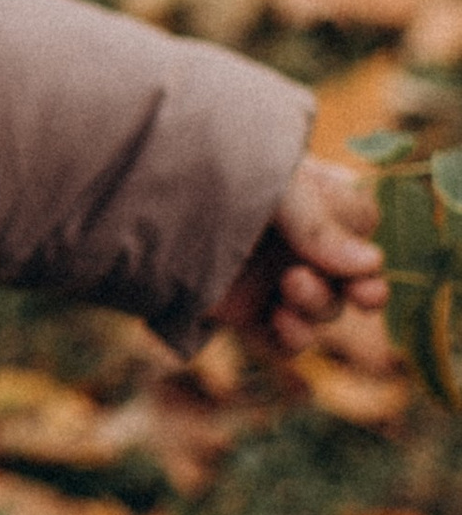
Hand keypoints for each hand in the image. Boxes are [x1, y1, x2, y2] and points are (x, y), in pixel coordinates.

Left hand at [213, 152, 387, 346]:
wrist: (140, 198)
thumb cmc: (214, 176)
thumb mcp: (274, 188)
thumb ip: (321, 225)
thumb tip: (374, 265)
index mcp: (311, 195)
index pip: (361, 224)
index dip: (364, 247)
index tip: (362, 263)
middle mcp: (296, 238)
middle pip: (352, 279)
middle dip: (355, 288)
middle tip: (357, 292)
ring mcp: (271, 276)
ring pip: (323, 310)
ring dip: (320, 307)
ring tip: (290, 289)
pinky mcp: (243, 310)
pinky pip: (285, 338)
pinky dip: (291, 337)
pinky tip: (280, 322)